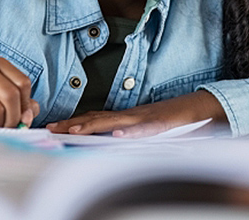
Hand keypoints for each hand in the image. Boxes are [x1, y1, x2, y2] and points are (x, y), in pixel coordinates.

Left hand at [46, 90, 227, 137]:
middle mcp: (130, 116)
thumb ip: (125, 133)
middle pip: (97, 119)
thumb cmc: (169, 120)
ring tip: (74, 131)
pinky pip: (143, 128)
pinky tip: (118, 134)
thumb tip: (106, 141)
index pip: (95, 119)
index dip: (74, 123)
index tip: (54, 127)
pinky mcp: (159, 123)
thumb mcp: (143, 129)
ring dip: (93, 126)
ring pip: (115, 121)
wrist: (196, 108)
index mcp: (125, 118)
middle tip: (52, 129)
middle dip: (73, 124)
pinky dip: (130, 131)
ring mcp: (144, 119)